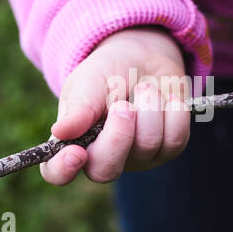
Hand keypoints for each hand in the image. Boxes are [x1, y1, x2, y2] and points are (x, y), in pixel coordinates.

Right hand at [41, 26, 190, 185]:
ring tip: (144, 88)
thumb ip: (78, 106)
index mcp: (72, 142)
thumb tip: (60, 132)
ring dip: (148, 109)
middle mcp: (102, 158)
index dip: (63, 170)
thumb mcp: (88, 81)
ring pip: (146, 147)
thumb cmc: (107, 72)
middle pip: (106, 170)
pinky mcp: (167, 150)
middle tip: (122, 104)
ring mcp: (137, 158)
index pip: (57, 172)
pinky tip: (167, 98)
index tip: (76, 153)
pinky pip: (175, 140)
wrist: (145, 59)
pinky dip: (173, 112)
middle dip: (118, 135)